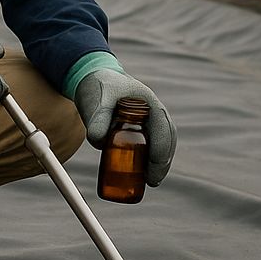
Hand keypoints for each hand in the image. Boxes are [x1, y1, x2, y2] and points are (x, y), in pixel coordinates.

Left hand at [73, 69, 175, 186]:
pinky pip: (153, 142)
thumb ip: (97, 119)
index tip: (153, 170)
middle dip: (162, 161)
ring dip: (159, 161)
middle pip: (167, 138)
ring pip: (163, 141)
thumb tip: (97, 141)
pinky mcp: (142, 125)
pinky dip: (152, 157)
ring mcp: (150, 118)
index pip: (163, 129)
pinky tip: (145, 171)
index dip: (161, 151)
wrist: (93, 78)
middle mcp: (154, 110)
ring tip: (151, 180)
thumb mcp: (97, 101)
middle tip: (152, 181)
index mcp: (149, 102)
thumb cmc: (97, 87)